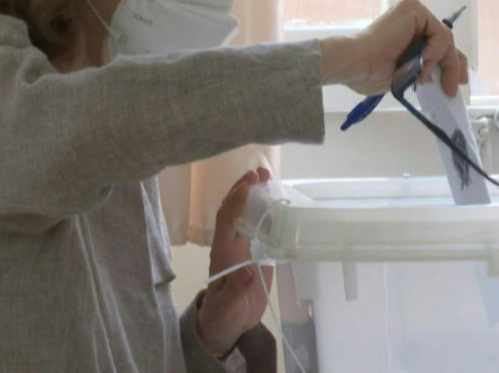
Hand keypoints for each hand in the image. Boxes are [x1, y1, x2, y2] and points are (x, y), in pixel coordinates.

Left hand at [197, 167, 272, 356]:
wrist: (227, 326)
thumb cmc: (223, 315)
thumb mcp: (228, 307)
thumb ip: (236, 290)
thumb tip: (247, 271)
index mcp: (223, 254)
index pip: (227, 221)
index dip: (236, 202)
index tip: (249, 185)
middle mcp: (231, 245)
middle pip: (233, 210)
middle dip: (243, 189)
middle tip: (260, 172)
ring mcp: (242, 248)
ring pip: (244, 215)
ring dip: (253, 195)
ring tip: (267, 177)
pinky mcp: (254, 254)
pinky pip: (257, 227)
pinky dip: (265, 211)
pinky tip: (275, 202)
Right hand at [320, 0, 468, 96]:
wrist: (358, 65)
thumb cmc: (372, 72)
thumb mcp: (408, 74)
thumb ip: (425, 71)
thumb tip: (444, 80)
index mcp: (409, 32)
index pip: (440, 45)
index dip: (453, 64)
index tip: (459, 82)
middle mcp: (413, 19)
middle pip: (446, 41)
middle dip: (454, 65)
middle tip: (454, 86)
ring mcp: (415, 12)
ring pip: (444, 40)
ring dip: (437, 63)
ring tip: (421, 76)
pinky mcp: (414, 9)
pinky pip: (438, 33)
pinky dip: (434, 51)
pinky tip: (421, 61)